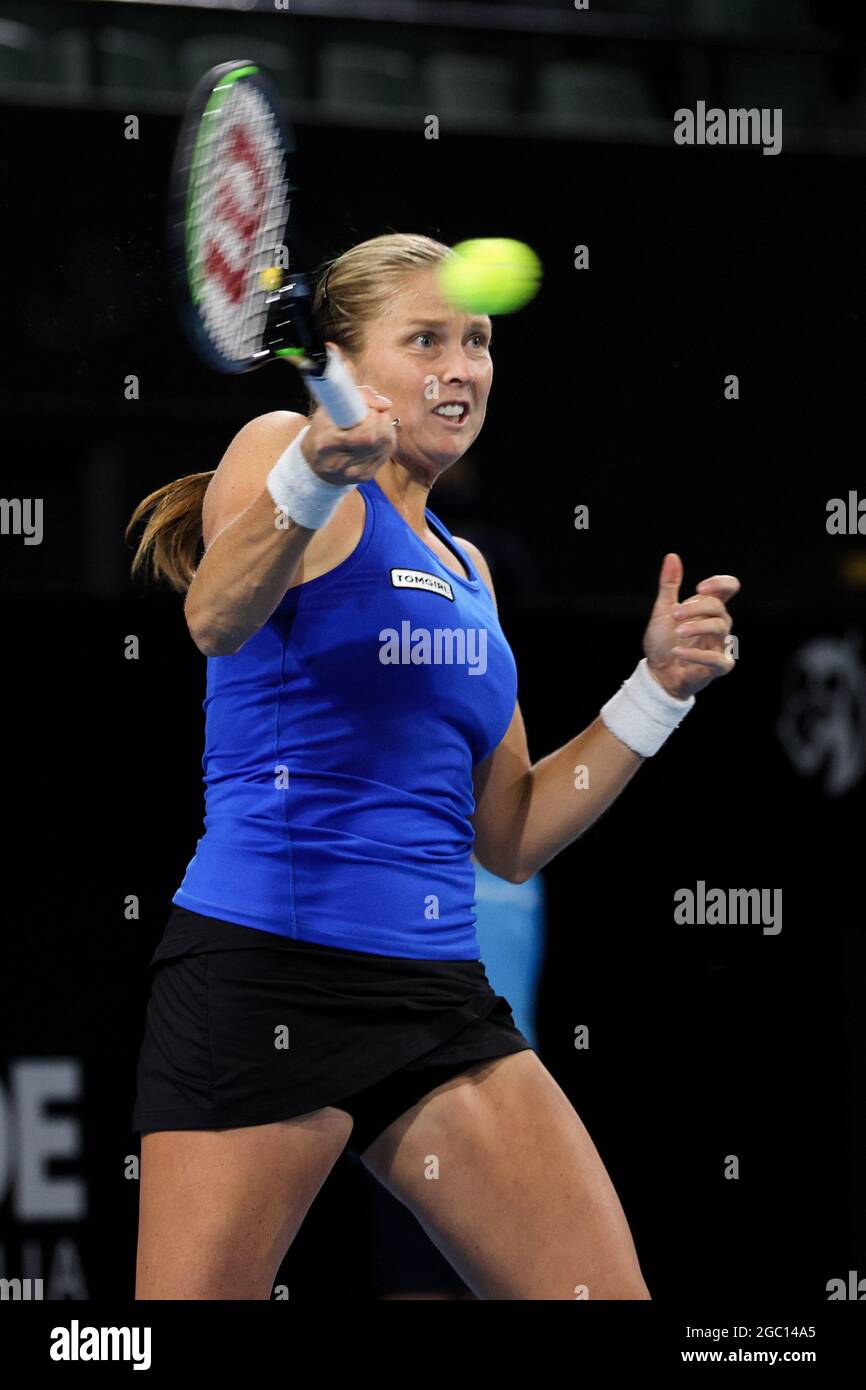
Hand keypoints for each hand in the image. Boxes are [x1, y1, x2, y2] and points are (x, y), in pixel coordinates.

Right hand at [302, 343, 396, 485]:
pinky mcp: (366, 476)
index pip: (363, 433)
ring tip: (376, 419)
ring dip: (386, 426)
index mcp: (325, 443)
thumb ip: (334, 382)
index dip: (373, 415)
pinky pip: (387, 452)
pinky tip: (378, 433)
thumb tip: (335, 351)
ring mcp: (355, 472)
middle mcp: (340, 461)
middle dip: (381, 417)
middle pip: (377, 438)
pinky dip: (387, 438)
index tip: (373, 405)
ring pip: (386, 444)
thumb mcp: (322, 408)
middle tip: (374, 409)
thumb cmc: (320, 434)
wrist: (315, 468)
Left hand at [642, 553, 739, 698]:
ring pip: (720, 629)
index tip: (700, 588)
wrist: (657, 673)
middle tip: (674, 614)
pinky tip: (678, 652)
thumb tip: (672, 556)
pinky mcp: (719, 666)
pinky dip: (696, 655)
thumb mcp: (663, 611)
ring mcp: (721, 646)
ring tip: (677, 631)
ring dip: (697, 627)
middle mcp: (719, 625)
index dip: (720, 584)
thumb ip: (669, 586)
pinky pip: (716, 659)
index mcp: (708, 609)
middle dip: (696, 608)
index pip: (728, 588)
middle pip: (719, 608)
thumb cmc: (663, 642)